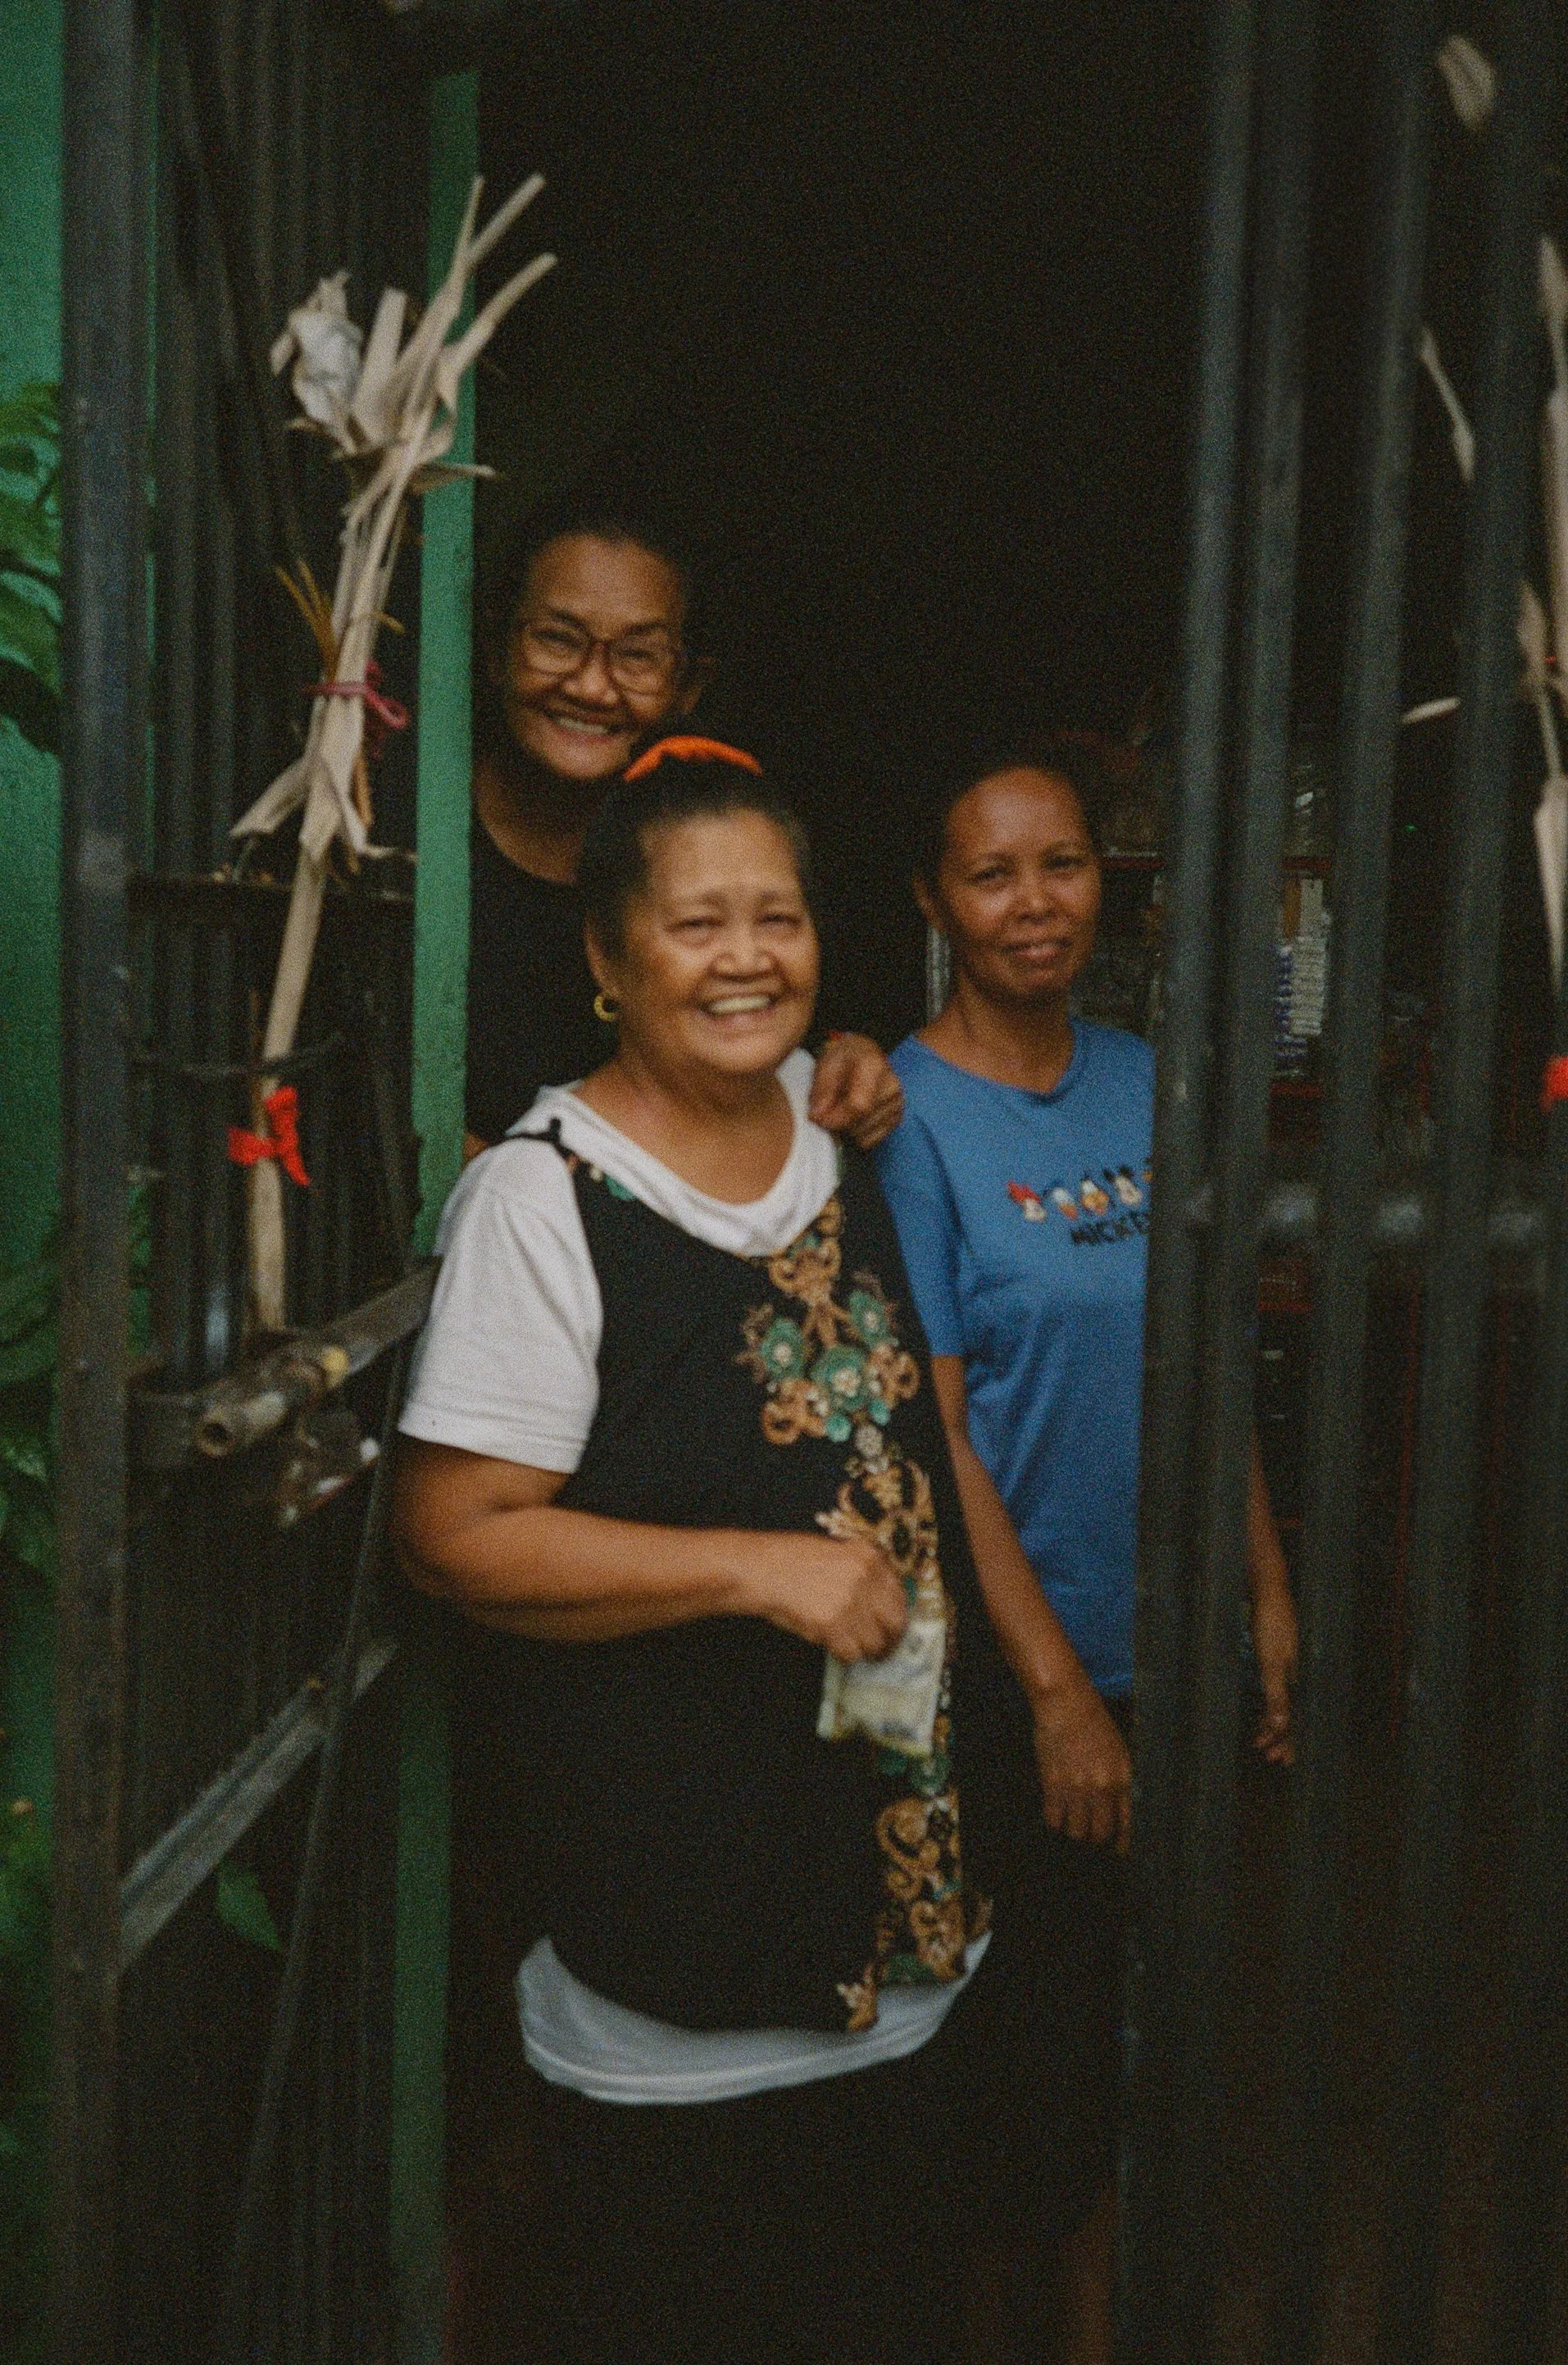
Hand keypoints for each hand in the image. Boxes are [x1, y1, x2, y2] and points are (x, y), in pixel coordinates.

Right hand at [739, 1530, 908, 1661]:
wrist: (762, 1570)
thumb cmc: (791, 1559)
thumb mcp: (836, 1552)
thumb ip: (862, 1572)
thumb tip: (881, 1602)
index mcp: (869, 1557)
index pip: (900, 1594)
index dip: (896, 1614)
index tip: (891, 1626)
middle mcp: (866, 1579)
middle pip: (895, 1622)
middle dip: (889, 1639)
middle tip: (880, 1648)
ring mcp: (851, 1603)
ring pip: (874, 1643)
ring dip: (865, 1651)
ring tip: (853, 1649)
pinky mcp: (833, 1627)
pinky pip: (851, 1654)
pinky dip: (845, 1656)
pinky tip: (834, 1647)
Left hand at [808, 1034, 903, 1150]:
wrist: (860, 1054)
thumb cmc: (842, 1059)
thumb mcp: (825, 1064)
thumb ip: (822, 1089)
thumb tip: (818, 1116)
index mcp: (874, 1066)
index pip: (859, 1105)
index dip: (835, 1117)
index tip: (818, 1118)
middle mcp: (892, 1085)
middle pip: (860, 1123)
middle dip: (838, 1122)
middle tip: (828, 1107)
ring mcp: (897, 1104)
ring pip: (863, 1135)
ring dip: (846, 1128)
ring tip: (841, 1108)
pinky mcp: (896, 1119)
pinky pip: (870, 1140)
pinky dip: (856, 1134)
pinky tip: (853, 1116)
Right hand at [1032, 1673, 1132, 1851]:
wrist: (1065, 1703)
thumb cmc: (1093, 1721)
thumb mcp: (1118, 1749)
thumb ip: (1121, 1779)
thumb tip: (1119, 1806)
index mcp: (1123, 1777)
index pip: (1128, 1823)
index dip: (1123, 1844)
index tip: (1119, 1852)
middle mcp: (1102, 1787)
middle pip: (1100, 1834)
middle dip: (1096, 1841)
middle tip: (1092, 1839)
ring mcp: (1076, 1787)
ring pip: (1076, 1832)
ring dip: (1075, 1833)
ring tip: (1074, 1828)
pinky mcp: (1053, 1784)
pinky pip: (1054, 1819)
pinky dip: (1055, 1823)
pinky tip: (1057, 1817)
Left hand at [1250, 1575, 1297, 1764]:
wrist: (1269, 1591)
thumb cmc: (1271, 1624)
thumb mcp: (1270, 1661)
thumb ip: (1276, 1694)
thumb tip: (1280, 1725)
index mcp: (1302, 1679)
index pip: (1300, 1719)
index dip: (1291, 1741)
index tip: (1282, 1760)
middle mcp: (1300, 1676)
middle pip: (1294, 1716)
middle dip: (1282, 1739)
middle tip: (1269, 1758)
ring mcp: (1290, 1669)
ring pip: (1285, 1706)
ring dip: (1273, 1726)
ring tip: (1259, 1743)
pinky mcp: (1280, 1660)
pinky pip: (1277, 1692)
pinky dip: (1269, 1708)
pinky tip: (1261, 1718)